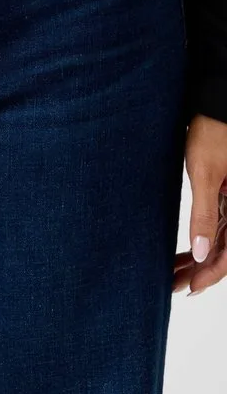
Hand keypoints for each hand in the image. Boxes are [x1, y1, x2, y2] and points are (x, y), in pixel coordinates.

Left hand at [174, 113, 226, 294]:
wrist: (216, 104)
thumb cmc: (213, 132)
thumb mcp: (205, 173)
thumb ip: (204, 213)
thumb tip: (200, 253)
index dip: (211, 275)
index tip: (189, 288)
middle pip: (224, 251)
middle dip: (199, 271)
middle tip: (172, 286)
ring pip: (219, 241)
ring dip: (198, 259)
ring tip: (172, 273)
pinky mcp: (225, 195)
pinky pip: (216, 226)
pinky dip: (200, 241)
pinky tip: (185, 252)